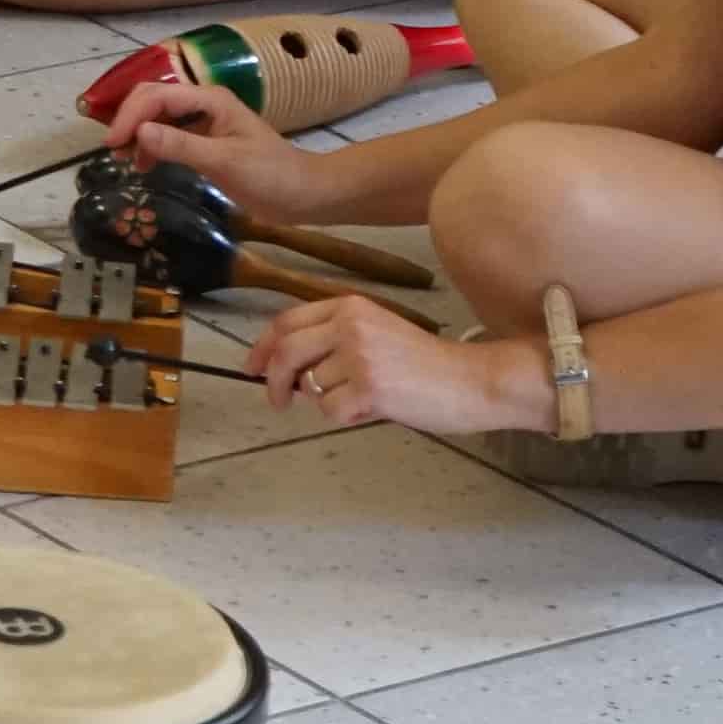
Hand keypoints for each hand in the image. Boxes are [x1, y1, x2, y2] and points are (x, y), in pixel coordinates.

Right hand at [101, 75, 335, 221]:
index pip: (157, 96)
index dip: (130, 116)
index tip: (112, 145)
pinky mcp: (206, 141)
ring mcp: (205, 122)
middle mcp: (204, 104)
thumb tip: (138, 132)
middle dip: (130, 120)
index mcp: (210, 99)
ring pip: (159, 116)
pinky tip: (147, 165)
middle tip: (114, 152)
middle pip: (154, 99)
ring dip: (139, 133)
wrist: (305, 195)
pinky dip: (153, 145)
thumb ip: (180, 145)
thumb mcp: (223, 162)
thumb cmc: (270, 176)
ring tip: (128, 161)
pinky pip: (170, 134)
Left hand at [249, 289, 514, 432]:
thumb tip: (289, 371)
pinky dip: (345, 416)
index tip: (251, 368)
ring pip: (311, 386)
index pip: (286, 322)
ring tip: (365, 398)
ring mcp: (359, 356)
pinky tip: (373, 409)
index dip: (262, 347)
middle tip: (277, 401)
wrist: (471, 379)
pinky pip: (330, 410)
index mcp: (350, 307)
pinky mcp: (369, 388)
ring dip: (328, 401)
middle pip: (286, 352)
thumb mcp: (378, 333)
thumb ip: (334, 341)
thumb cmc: (427, 363)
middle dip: (273, 380)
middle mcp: (350, 325)